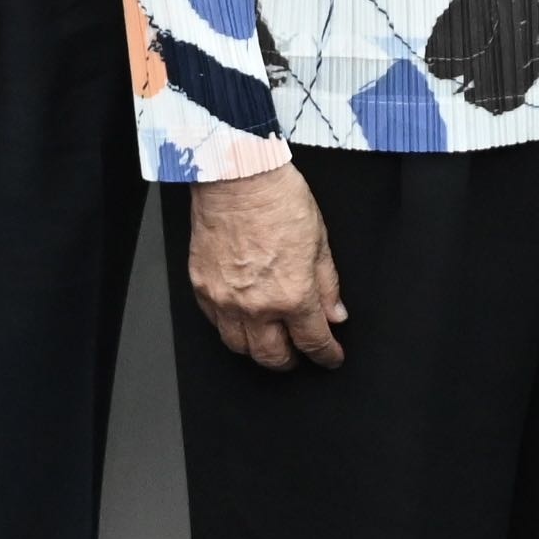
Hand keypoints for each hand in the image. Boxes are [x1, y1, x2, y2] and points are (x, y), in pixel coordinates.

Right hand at [188, 164, 345, 366]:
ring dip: (259, 351)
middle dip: (291, 362)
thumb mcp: (320, 241)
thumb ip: (328, 285)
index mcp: (292, 294)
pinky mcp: (202, 288)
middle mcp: (257, 305)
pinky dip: (231, 328)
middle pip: (272, 356)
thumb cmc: (278, 199)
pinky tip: (243, 320)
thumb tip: (336, 313)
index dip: (326, 355)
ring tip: (271, 342)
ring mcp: (225, 300)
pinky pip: (215, 324)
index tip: (331, 356)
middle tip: (300, 354)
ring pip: (240, 347)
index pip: (313, 341)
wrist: (237, 177)